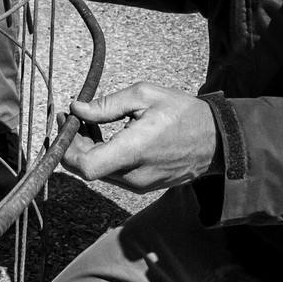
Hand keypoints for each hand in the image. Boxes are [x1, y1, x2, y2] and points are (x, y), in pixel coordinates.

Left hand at [59, 84, 217, 192]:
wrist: (217, 140)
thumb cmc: (183, 113)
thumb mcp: (144, 95)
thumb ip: (107, 105)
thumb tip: (77, 109)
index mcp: (134, 150)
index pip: (86, 166)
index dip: (67, 149)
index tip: (66, 125)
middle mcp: (134, 174)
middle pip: (87, 168)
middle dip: (73, 144)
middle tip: (72, 117)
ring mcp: (139, 184)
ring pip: (98, 171)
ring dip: (86, 149)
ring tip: (88, 122)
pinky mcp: (143, 186)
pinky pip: (112, 173)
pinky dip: (102, 155)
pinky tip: (104, 136)